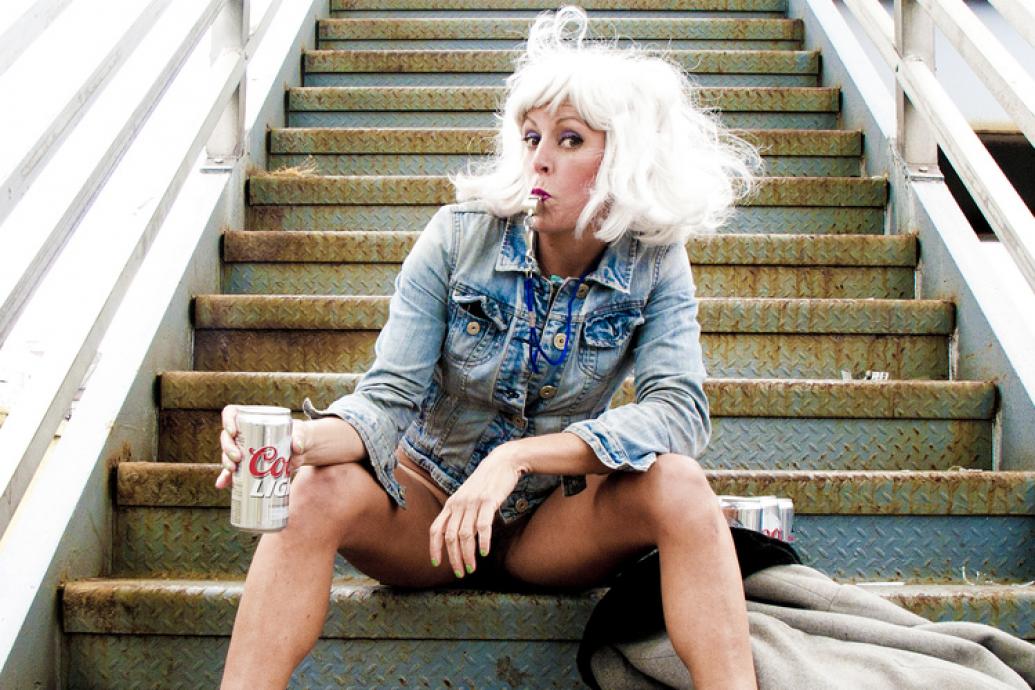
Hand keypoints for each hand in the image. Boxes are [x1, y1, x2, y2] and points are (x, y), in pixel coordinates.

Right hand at [215, 405, 309, 488]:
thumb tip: (297, 448)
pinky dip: (226, 478)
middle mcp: (243, 432)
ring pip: (227, 453)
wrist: (301, 449)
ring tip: (233, 469)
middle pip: (227, 436)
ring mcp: (243, 448)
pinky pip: (232, 471)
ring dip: (226, 462)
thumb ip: (299, 436)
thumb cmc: (297, 433)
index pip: (231, 413)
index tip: (234, 431)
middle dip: (228, 447)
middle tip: (238, 457)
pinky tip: (222, 484)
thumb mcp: (299, 431)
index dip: (227, 420)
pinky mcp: (246, 464)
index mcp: (252, 418)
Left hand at [428, 444, 526, 577]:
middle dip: (453, 558)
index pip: (436, 530)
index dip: (434, 548)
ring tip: (472, 568)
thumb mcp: (467, 496)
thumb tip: (460, 537)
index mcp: (451, 504)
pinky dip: (483, 542)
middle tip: (460, 573)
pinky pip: (482, 526)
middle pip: (450, 537)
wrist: (502, 462)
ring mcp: (472, 502)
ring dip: (467, 555)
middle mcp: (458, 504)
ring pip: (465, 535)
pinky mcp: (488, 501)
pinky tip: (484, 553)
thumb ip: (461, 514)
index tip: (436, 564)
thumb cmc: (486, 482)